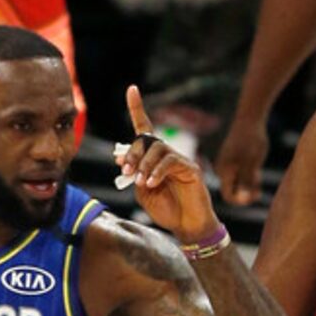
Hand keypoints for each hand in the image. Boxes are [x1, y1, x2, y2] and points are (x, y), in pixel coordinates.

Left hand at [114, 84, 216, 241]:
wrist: (186, 227)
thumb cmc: (167, 211)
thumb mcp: (143, 192)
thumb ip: (135, 175)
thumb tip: (124, 160)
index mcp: (153, 159)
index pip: (145, 128)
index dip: (137, 108)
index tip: (131, 89)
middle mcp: (167, 155)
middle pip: (147, 140)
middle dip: (133, 153)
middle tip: (126, 170)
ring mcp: (180, 160)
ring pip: (158, 149)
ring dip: (145, 164)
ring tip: (141, 182)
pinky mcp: (191, 168)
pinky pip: (171, 161)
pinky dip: (158, 171)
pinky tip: (152, 183)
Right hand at [214, 111, 268, 205]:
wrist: (250, 119)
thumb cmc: (251, 140)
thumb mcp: (252, 163)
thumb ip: (247, 181)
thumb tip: (244, 197)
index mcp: (224, 171)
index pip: (228, 196)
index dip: (240, 201)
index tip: (254, 197)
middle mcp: (223, 170)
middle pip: (233, 191)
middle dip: (246, 193)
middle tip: (259, 189)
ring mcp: (228, 165)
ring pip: (238, 183)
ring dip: (249, 186)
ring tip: (258, 175)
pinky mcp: (234, 160)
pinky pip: (240, 175)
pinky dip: (249, 177)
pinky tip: (257, 171)